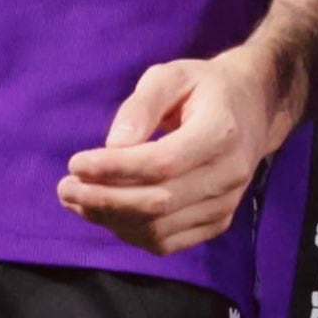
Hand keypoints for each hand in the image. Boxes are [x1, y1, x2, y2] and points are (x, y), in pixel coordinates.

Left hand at [57, 47, 278, 254]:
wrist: (252, 108)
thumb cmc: (204, 86)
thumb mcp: (171, 75)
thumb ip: (141, 105)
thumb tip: (112, 145)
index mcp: (220, 133)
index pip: (161, 163)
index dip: (114, 169)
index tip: (75, 162)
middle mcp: (227, 176)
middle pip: (158, 203)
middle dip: (104, 200)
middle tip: (64, 187)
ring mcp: (225, 205)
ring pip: (160, 229)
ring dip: (111, 220)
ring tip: (75, 200)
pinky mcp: (218, 222)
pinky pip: (169, 242)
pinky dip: (131, 233)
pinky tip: (104, 214)